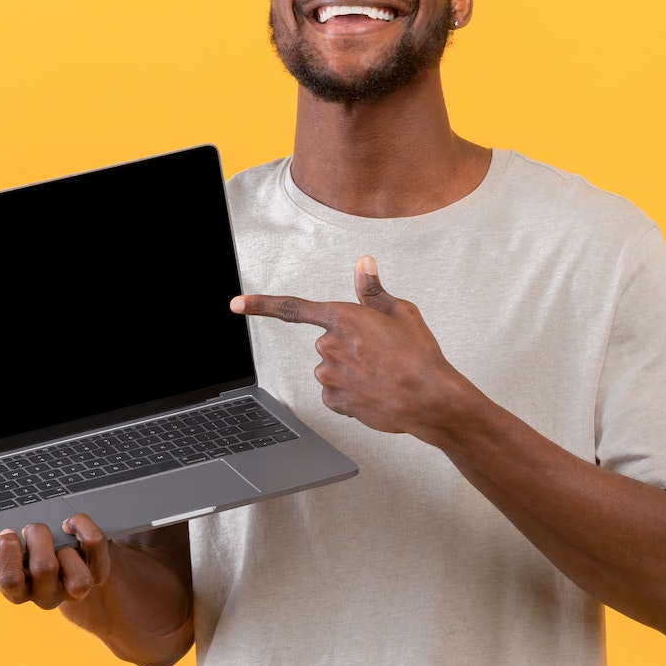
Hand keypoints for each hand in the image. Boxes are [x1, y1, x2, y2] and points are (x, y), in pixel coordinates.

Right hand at [0, 513, 110, 609]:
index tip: (6, 532)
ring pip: (78, 579)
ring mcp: (73, 587)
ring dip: (65, 545)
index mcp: (16, 589)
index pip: (8, 581)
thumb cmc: (19, 557)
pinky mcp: (97, 572)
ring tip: (55, 533)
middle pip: (44, 569)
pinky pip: (96, 550)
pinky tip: (71, 524)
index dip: (7, 553)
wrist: (58, 555)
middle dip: (37, 537)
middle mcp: (46, 594)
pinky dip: (84, 529)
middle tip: (30, 527)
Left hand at [232, 255, 468, 435]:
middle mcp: (328, 346)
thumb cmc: (419, 355)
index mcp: (343, 318)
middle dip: (346, 346)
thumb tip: (363, 264)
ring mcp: (328, 376)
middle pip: (326, 342)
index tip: (236, 304)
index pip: (293, 308)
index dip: (261, 304)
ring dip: (349, 370)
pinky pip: (335, 392)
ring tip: (382, 374)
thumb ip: (373, 290)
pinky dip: (351, 392)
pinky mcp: (333, 400)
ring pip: (330, 368)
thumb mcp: (401, 312)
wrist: (429, 400)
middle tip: (381, 354)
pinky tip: (374, 391)